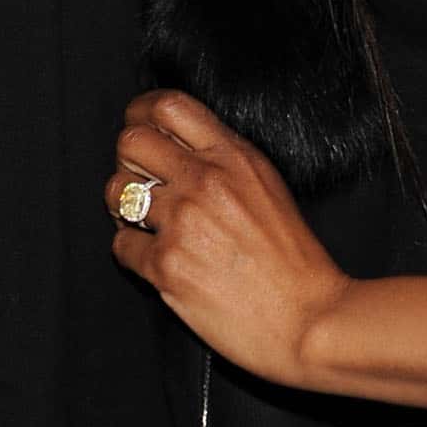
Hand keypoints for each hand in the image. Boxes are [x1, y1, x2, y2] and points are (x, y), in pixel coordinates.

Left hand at [107, 89, 353, 389]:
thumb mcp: (271, 189)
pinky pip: (121, 244)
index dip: (142, 112)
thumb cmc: (297, 265)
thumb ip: (228, 163)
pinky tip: (154, 258)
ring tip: (142, 221)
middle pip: (131, 141)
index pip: (169, 106)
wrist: (310, 320)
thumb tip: (184, 150)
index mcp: (234, 157)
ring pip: (116, 191)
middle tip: (139, 180)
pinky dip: (132, 252)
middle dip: (128, 160)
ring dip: (122, 206)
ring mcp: (183, 222)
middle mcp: (205, 181)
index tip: (138, 124)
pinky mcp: (166, 266)